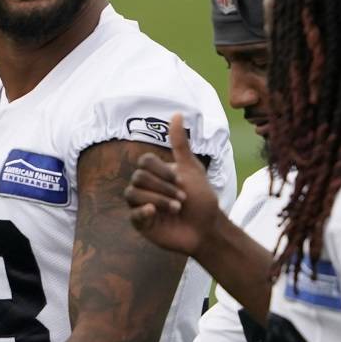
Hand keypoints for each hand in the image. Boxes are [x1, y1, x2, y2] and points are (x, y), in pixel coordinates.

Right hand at [124, 113, 219, 256]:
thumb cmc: (201, 199)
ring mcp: (141, 205)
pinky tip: (155, 213)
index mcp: (156, 173)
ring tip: (178, 208)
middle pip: (138, 177)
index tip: (181, 180)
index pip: (145, 162)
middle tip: (183, 198)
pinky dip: (143, 212)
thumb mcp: (191, 168)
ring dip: (159, 199)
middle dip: (163, 187)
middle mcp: (146, 187)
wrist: (207, 228)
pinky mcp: (141, 223)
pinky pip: (133, 214)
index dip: (162, 170)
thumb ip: (180, 144)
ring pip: (133, 194)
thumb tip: (177, 113)